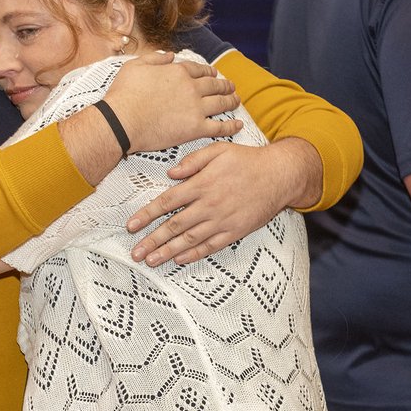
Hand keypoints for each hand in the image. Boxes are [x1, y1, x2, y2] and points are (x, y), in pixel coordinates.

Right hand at [105, 51, 240, 152]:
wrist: (122, 121)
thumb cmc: (124, 94)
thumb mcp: (135, 66)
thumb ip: (155, 58)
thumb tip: (171, 55)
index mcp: (178, 72)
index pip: (199, 70)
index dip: (208, 72)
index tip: (214, 74)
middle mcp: (191, 87)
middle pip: (214, 85)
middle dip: (225, 85)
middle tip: (231, 87)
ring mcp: (196, 108)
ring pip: (221, 103)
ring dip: (231, 101)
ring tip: (237, 101)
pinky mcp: (196, 128)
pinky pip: (219, 127)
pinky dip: (231, 126)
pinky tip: (238, 125)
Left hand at [126, 141, 311, 266]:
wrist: (279, 175)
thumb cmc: (247, 160)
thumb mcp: (219, 150)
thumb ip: (193, 160)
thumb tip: (171, 173)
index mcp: (201, 184)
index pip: (167, 202)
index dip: (147, 215)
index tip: (131, 226)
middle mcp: (208, 205)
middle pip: (174, 226)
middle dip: (152, 241)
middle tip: (135, 252)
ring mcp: (221, 220)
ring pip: (189, 240)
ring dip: (168, 252)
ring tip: (151, 261)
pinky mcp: (234, 231)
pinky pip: (210, 246)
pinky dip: (193, 254)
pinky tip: (179, 259)